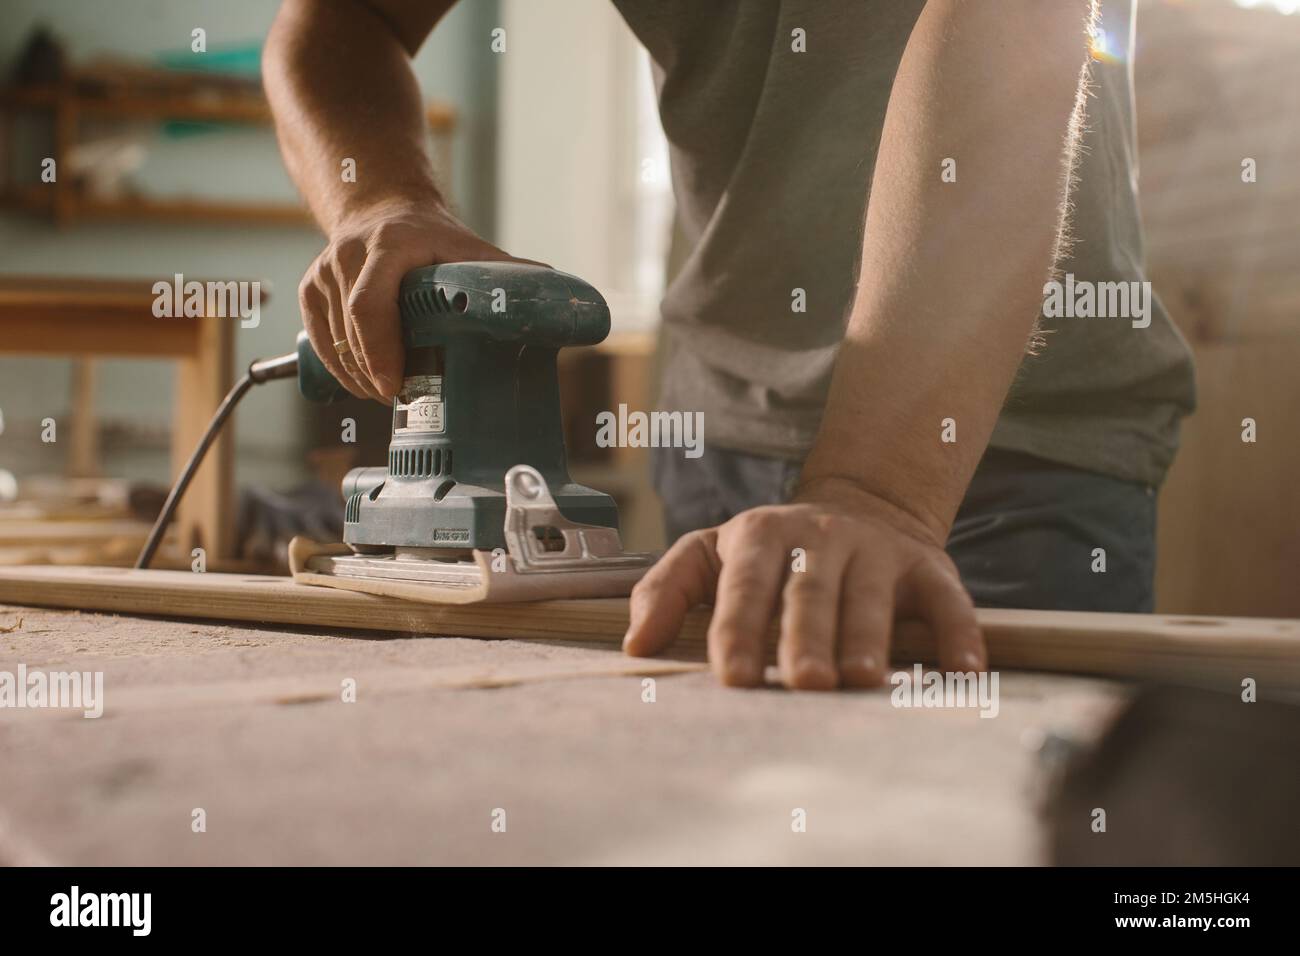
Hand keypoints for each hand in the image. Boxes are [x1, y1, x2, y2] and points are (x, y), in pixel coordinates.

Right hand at [298, 198, 530, 400]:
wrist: (381, 209)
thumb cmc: (431, 237)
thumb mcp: (467, 249)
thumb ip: (504, 273)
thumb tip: (554, 292)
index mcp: (389, 246)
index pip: (369, 304)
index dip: (380, 349)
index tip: (394, 385)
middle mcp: (347, 256)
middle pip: (351, 333)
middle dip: (374, 375)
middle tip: (401, 399)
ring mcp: (322, 274)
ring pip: (334, 344)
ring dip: (360, 378)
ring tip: (389, 393)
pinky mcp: (309, 291)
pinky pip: (319, 343)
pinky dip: (341, 370)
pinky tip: (365, 382)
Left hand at [623, 476, 985, 688]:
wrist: (860, 508)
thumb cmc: (771, 552)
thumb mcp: (710, 553)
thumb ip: (666, 590)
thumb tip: (635, 646)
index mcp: (760, 534)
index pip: (746, 585)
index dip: (739, 629)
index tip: (734, 677)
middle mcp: (821, 537)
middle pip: (810, 592)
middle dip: (805, 636)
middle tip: (802, 682)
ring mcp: (876, 550)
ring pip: (871, 596)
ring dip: (868, 637)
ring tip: (861, 679)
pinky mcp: (927, 568)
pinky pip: (946, 601)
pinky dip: (957, 634)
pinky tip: (962, 671)